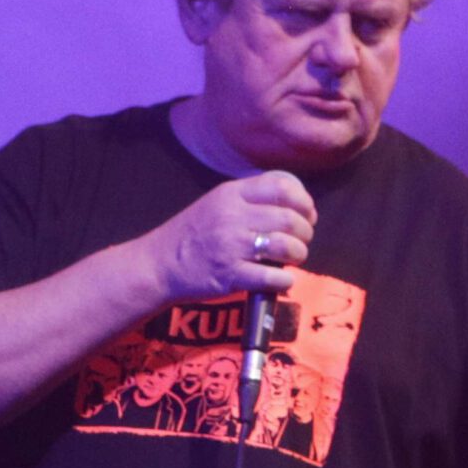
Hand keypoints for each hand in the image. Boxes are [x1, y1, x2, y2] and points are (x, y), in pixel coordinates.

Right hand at [140, 173, 316, 303]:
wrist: (159, 264)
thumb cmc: (192, 234)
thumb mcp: (216, 203)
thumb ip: (249, 199)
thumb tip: (293, 204)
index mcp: (230, 194)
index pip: (281, 187)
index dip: (304, 201)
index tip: (307, 214)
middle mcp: (231, 217)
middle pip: (289, 218)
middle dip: (305, 232)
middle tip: (302, 240)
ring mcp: (230, 247)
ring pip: (285, 246)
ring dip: (299, 254)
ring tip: (295, 258)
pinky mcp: (230, 276)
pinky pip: (272, 277)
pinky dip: (286, 280)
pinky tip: (283, 280)